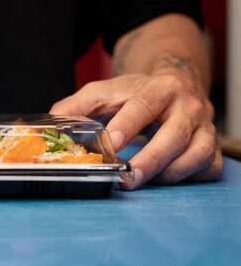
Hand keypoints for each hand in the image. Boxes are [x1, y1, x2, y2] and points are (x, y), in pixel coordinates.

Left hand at [50, 73, 222, 188]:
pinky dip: (189, 178)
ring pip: (195, 155)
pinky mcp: (212, 148)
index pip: (144, 105)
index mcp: (160, 88)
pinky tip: (165, 178)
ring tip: (139, 179)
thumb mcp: (104, 92)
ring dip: (167, 174)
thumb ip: (76, 106)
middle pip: (174, 135)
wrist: (176, 85)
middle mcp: (188, 107)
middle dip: (150, 160)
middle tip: (126, 178)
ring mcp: (204, 128)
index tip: (111, 143)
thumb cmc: (135, 93)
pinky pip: (208, 169)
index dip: (128, 125)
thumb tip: (52, 123)